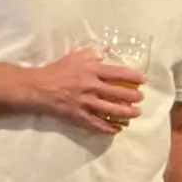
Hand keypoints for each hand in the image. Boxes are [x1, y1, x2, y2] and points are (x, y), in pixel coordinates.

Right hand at [29, 47, 145, 135]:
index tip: (143, 80)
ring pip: (111, 111)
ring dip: (127, 113)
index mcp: (91, 71)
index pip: (117, 73)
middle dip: (133, 97)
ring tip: (135, 113)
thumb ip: (92, 54)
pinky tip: (118, 128)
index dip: (133, 77)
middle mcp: (91, 87)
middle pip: (118, 94)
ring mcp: (85, 104)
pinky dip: (109, 127)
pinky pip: (98, 124)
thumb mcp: (75, 56)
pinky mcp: (79, 116)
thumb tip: (106, 52)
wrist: (39, 88)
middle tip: (140, 98)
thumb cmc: (58, 70)